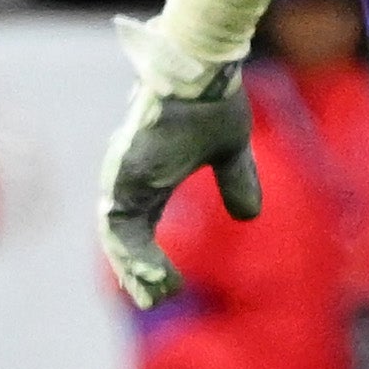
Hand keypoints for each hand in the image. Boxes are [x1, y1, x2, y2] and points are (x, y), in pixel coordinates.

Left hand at [97, 17, 259, 308]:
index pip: (141, 226)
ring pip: (118, 237)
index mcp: (150, 175)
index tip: (169, 284)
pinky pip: (119, 227)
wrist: (202, 69)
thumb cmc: (212, 99)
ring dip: (136, 268)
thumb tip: (249, 216)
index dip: (151, 256)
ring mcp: (122, 176)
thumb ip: (236, 181)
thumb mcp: (230, 151)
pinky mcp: (122, 174)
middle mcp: (130, 178)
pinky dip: (134, 254)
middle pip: (124, 237)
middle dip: (137, 272)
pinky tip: (152, 274)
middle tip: (153, 299)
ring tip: (156, 294)